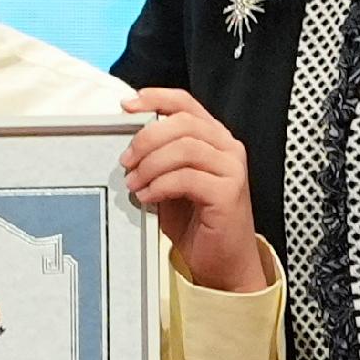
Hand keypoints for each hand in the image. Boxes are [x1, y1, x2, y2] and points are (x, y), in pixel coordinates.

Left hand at [121, 88, 268, 293]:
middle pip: (182, 123)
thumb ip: (158, 158)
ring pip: (184, 148)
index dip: (155, 98)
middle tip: (126, 161)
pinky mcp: (229, 192)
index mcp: (214, 138)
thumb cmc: (196, 222)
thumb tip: (127, 145)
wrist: (223, 262)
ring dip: (150, 165)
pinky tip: (148, 198)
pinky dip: (160, 186)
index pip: (185, 103)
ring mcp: (232, 169)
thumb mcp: (171, 182)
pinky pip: (187, 178)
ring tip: (134, 184)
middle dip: (146, 139)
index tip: (127, 106)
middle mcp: (228, 147)